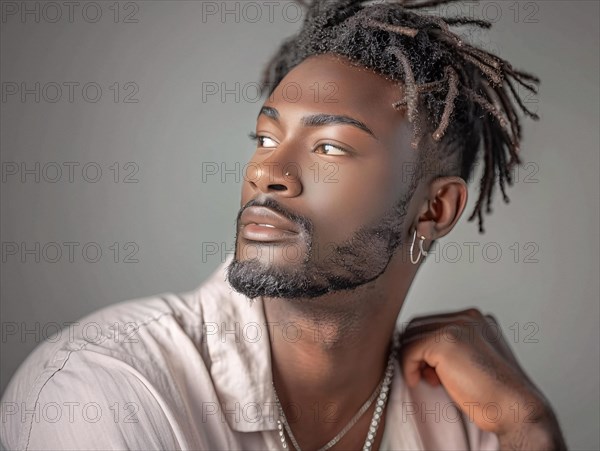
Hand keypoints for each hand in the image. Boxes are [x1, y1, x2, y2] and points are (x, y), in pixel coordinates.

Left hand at [398, 308, 566, 449]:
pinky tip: (418, 381)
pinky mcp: (445, 341)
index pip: (431, 322)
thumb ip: (452, 347)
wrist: (515, 409)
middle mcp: (467, 317)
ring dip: (413, 360)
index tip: (431, 370)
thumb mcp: (472, 359)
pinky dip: (408, 367)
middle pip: (418, 325)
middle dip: (417, 351)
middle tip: (429, 376)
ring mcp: (457, 326)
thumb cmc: (495, 393)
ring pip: (411, 336)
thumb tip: (420, 348)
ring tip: (431, 380)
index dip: (424, 347)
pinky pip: (409, 349)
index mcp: (475, 319)